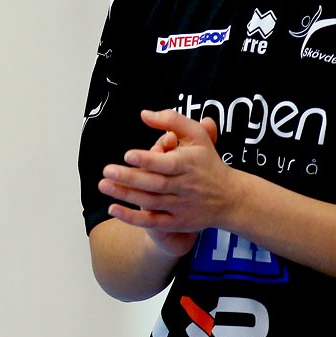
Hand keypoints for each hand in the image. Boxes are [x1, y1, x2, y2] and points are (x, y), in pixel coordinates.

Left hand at [97, 109, 233, 256]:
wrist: (232, 198)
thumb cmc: (207, 162)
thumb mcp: (197, 136)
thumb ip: (172, 121)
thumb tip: (144, 114)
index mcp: (188, 164)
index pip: (167, 163)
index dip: (148, 160)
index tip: (128, 155)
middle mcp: (185, 186)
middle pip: (155, 184)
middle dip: (130, 178)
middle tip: (107, 170)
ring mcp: (181, 206)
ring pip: (151, 202)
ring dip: (126, 195)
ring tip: (104, 185)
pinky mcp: (177, 222)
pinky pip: (153, 222)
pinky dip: (132, 218)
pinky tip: (113, 209)